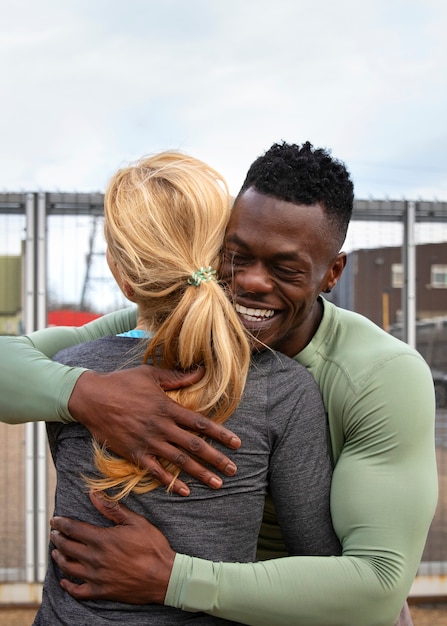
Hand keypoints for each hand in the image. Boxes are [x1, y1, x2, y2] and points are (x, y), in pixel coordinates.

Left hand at [50, 490, 174, 603]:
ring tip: (56, 552)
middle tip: (53, 534)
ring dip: (59, 558)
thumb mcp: (135, 521)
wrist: (164, 576)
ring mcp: (96, 577)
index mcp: (102, 539)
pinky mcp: (101, 592)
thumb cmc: (152, 546)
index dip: (61, 523)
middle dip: (57, 539)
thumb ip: (112, 508)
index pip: (73, 529)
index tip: (54, 520)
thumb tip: (94, 494)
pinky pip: (77, 591)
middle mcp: (94, 558)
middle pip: (67, 548)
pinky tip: (64, 581)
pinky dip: (68, 586)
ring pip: (68, 568)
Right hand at [69, 365, 240, 495]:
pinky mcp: (133, 453)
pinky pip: (155, 471)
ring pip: (179, 461)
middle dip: (216, 458)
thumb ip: (177, 377)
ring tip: (217, 483)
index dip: (220, 434)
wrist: (91, 397)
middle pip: (195, 445)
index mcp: (168, 407)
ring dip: (200, 473)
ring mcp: (147, 442)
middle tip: (233, 470)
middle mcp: (161, 427)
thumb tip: (201, 370)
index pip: (200, 423)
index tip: (237, 443)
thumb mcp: (151, 374)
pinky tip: (185, 491)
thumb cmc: (122, 382)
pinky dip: (170, 482)